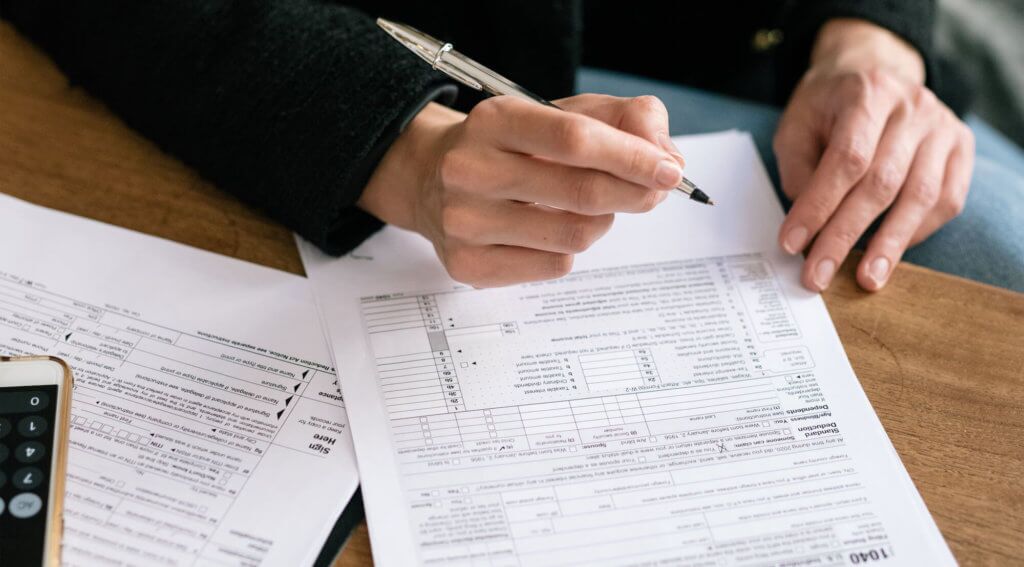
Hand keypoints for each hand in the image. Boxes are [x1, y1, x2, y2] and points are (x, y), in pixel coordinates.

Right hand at [358, 94, 686, 286]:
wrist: (431, 180)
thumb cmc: (511, 148)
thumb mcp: (560, 114)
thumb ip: (622, 119)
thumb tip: (665, 155)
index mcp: (495, 120)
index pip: (576, 140)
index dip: (632, 157)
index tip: (670, 170)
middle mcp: (470, 170)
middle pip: (581, 193)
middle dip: (634, 194)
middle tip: (655, 193)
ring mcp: (464, 222)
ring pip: (573, 236)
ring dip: (602, 223)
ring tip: (591, 209)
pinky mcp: (467, 265)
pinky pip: (553, 267)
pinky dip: (570, 251)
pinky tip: (553, 231)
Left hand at [773, 19, 973, 291]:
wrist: (872, 69)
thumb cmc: (828, 105)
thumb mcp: (797, 125)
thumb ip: (798, 169)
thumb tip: (808, 225)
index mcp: (867, 93)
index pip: (846, 159)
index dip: (818, 206)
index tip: (792, 244)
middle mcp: (912, 107)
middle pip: (881, 183)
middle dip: (845, 236)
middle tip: (818, 275)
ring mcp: (942, 127)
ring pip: (920, 196)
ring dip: (889, 245)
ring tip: (866, 279)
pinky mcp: (960, 147)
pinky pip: (946, 201)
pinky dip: (918, 231)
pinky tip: (890, 252)